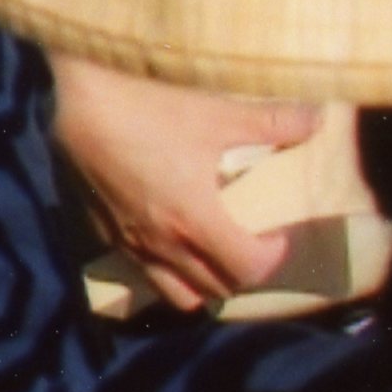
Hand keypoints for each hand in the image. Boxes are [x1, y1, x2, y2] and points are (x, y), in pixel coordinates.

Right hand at [49, 55, 338, 318]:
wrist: (74, 99)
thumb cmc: (147, 107)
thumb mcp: (216, 113)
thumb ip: (272, 122)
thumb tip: (317, 119)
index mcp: (196, 222)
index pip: (248, 269)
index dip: (273, 257)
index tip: (277, 233)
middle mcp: (163, 245)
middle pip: (216, 288)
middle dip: (241, 271)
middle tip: (250, 241)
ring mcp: (129, 243)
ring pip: (175, 292)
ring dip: (201, 281)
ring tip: (209, 250)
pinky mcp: (102, 232)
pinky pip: (140, 271)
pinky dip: (162, 268)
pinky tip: (164, 233)